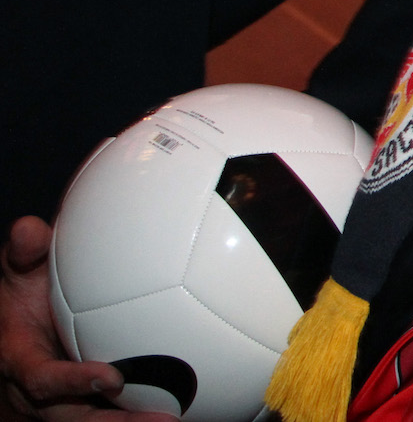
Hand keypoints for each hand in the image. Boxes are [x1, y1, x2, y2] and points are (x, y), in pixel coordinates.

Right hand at [0, 218, 170, 421]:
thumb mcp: (15, 273)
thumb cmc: (21, 296)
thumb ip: (23, 254)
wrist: (15, 326)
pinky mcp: (79, 404)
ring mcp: (59, 402)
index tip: (110, 377)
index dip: (71, 382)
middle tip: (163, 420)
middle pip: (72, 418)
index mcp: (19, 359)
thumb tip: (30, 228)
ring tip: (175, 421)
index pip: (41, 379)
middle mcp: (37, 391)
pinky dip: (137, 415)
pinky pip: (107, 414)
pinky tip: (178, 411)